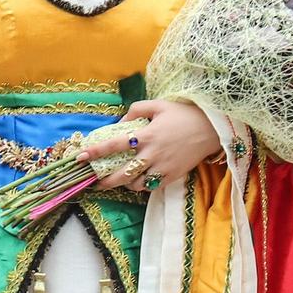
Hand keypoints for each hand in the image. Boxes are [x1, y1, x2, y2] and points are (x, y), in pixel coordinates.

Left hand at [80, 99, 220, 192]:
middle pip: (121, 174)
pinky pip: (152, 187)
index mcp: (146, 136)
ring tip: (119, 180)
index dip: (96, 152)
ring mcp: (162, 168)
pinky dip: (142, 186)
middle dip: (105, 181)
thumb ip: (136, 110)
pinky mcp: (172, 176)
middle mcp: (151, 154)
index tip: (81, 158)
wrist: (212, 129)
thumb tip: (121, 121)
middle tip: (96, 183)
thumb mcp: (158, 105)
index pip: (114, 145)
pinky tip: (139, 181)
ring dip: (125, 184)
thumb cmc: (184, 114)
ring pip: (136, 184)